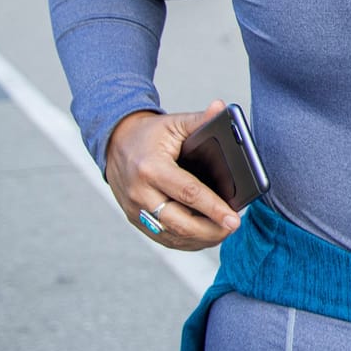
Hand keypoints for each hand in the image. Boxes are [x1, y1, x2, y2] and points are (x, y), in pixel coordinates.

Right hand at [103, 101, 240, 251]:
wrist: (114, 143)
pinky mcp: (134, 219)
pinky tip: (204, 237)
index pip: (188, 193)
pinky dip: (186, 242)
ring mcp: (134, 209)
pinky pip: (163, 238)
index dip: (214, 208)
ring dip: (200, 239)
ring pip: (171, 235)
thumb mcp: (174, 123)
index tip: (235, 218)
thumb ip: (200, 119)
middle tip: (234, 227)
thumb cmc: (150, 134)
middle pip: (179, 222)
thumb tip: (222, 107)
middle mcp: (139, 193)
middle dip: (210, 229)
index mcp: (151, 168)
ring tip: (223, 232)